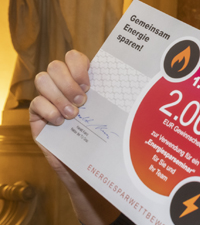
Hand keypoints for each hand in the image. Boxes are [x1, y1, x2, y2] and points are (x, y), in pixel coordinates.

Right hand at [30, 51, 120, 224]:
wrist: (89, 167)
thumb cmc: (104, 138)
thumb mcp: (111, 116)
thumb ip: (115, 100)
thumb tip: (139, 87)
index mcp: (82, 80)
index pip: (74, 57)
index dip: (78, 65)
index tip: (89, 84)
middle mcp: (64, 86)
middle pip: (55, 65)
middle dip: (68, 82)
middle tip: (83, 100)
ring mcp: (49, 99)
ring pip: (42, 79)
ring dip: (58, 95)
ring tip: (74, 114)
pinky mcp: (38, 116)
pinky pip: (36, 103)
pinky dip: (49, 110)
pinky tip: (61, 123)